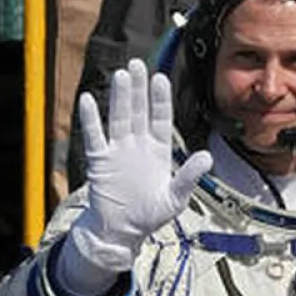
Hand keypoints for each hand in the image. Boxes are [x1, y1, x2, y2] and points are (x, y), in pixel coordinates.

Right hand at [70, 60, 214, 272]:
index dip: (160, 99)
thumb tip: (207, 156)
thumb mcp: (175, 199)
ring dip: (120, 97)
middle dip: (139, 88)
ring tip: (121, 75)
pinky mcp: (99, 161)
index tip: (160, 78)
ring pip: (119, 118)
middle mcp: (137, 145)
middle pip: (139, 111)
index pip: (160, 119)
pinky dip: (91, 119)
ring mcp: (117, 151)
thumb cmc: (149, 215)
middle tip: (137, 64)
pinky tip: (88, 100)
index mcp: (158, 151)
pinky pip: (94, 136)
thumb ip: (188, 177)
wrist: (120, 231)